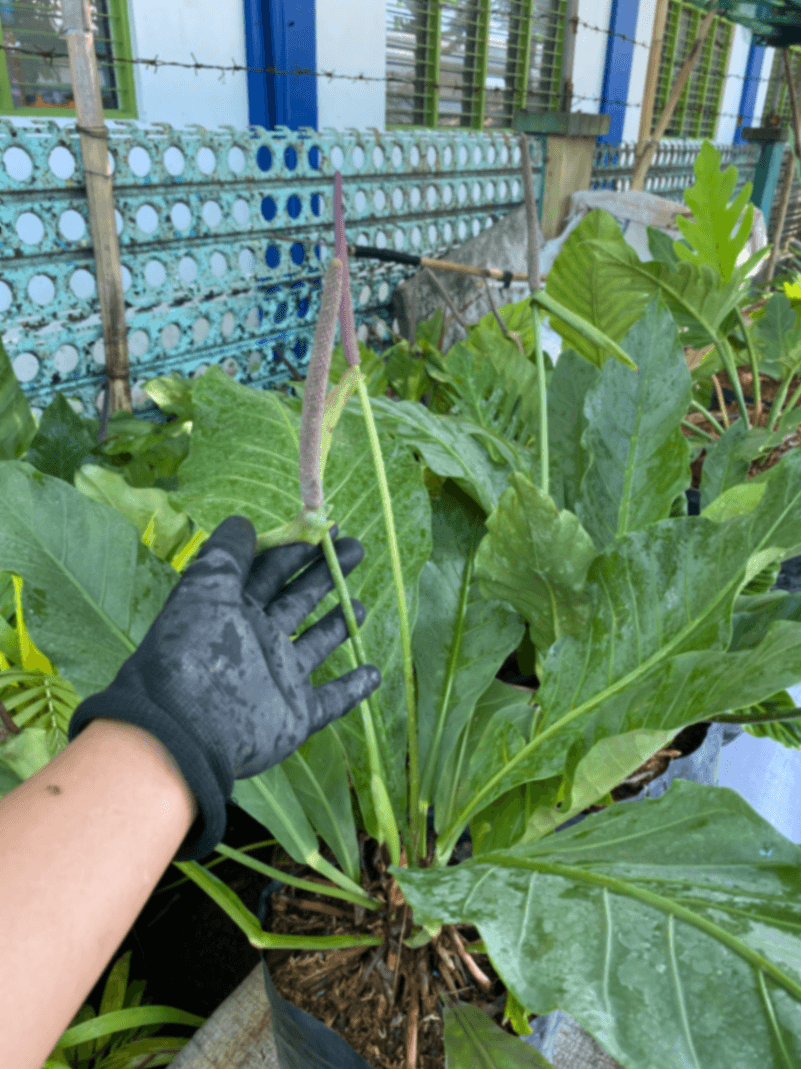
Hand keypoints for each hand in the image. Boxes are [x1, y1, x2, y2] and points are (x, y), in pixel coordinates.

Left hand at [68, 515, 380, 859]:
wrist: (184, 728)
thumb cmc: (193, 651)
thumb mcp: (205, 589)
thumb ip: (227, 554)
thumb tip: (244, 522)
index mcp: (236, 609)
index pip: (271, 571)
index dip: (298, 548)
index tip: (328, 528)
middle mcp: (259, 639)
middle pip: (299, 599)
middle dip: (325, 574)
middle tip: (355, 549)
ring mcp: (279, 677)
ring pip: (316, 645)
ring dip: (337, 625)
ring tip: (360, 605)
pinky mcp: (295, 714)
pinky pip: (331, 700)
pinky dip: (352, 688)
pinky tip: (373, 673)